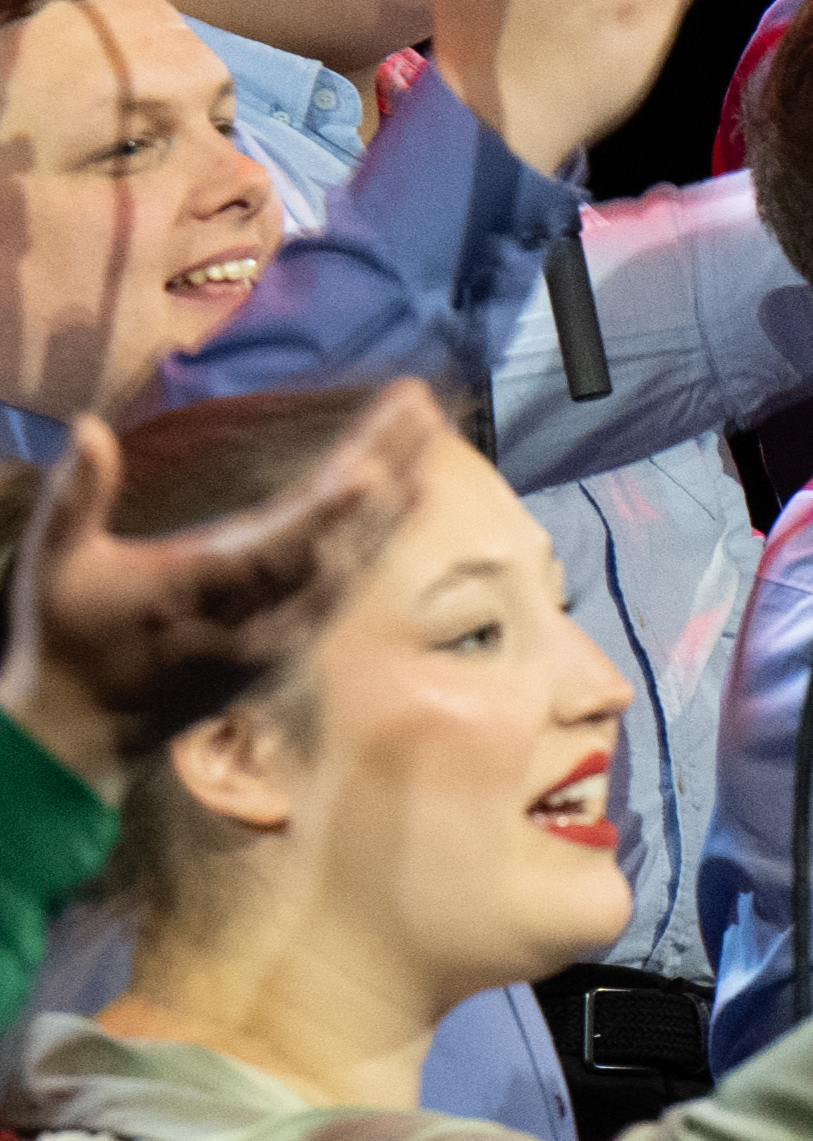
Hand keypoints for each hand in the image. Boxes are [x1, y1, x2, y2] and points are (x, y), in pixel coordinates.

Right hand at [4, 378, 448, 784]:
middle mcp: (260, 616)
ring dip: (394, 498)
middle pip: (339, 537)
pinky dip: (379, 538)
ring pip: (355, 560)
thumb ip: (73, 497)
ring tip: (431, 438)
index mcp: (205, 591)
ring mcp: (282, 634)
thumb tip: (86, 427)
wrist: (82, 734)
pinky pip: (348, 584)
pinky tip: (402, 501)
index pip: (281, 543)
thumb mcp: (53, 567)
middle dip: (385, 468)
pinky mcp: (290, 645)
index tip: (376, 466)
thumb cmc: (65, 641)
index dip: (331, 508)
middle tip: (426, 406)